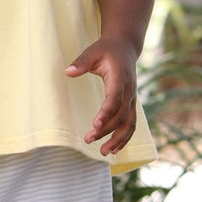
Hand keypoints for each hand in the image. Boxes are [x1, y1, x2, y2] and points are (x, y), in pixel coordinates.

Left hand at [67, 34, 138, 155]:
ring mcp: (132, 99)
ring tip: (104, 152)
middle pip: (121, 115)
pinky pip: (131, 125)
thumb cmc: (106, 50)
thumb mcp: (93, 51)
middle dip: (106, 130)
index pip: (115, 98)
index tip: (95, 124)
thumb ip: (81, 62)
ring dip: (118, 140)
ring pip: (130, 124)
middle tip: (88, 139)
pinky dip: (124, 139)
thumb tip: (68, 72)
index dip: (107, 112)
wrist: (125, 48)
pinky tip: (113, 150)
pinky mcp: (131, 105)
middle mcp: (130, 91)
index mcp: (120, 77)